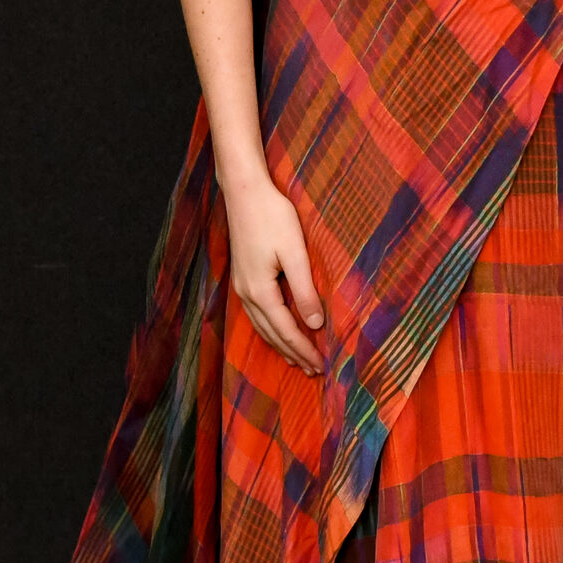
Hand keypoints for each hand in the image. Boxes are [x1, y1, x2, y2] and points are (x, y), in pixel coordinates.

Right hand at [224, 170, 326, 374]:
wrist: (244, 192)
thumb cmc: (272, 216)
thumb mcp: (295, 253)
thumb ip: (304, 290)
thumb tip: (314, 324)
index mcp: (260, 291)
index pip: (286, 331)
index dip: (304, 350)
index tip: (321, 365)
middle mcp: (246, 294)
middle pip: (272, 334)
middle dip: (293, 353)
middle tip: (313, 370)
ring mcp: (241, 287)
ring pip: (261, 327)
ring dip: (280, 345)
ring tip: (296, 360)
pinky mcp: (242, 277)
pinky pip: (256, 315)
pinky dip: (270, 329)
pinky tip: (277, 331)